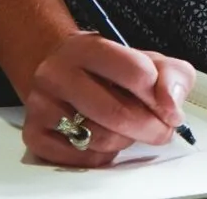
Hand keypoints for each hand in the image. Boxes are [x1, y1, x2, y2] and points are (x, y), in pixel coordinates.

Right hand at [22, 31, 195, 167]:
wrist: (60, 68)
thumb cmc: (108, 68)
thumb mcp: (145, 59)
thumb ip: (171, 75)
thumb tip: (171, 105)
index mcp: (88, 47)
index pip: (136, 72)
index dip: (160, 95)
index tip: (166, 104)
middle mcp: (58, 72)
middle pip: (118, 113)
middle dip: (150, 128)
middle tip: (161, 129)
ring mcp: (42, 104)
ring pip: (101, 139)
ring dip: (126, 140)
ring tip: (127, 127)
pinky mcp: (35, 134)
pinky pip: (83, 159)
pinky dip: (103, 155)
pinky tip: (103, 136)